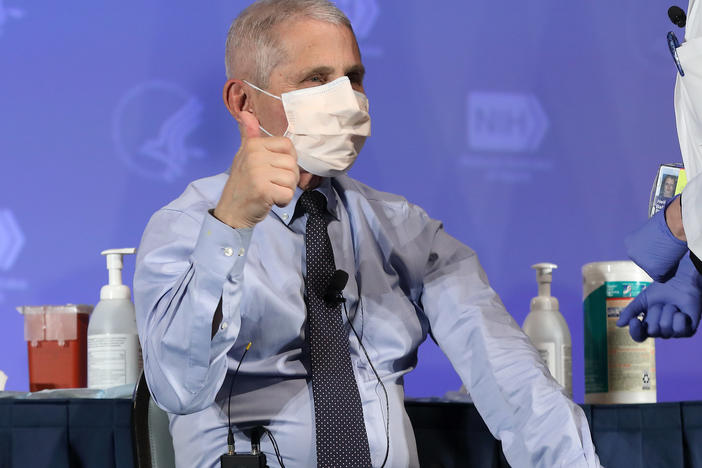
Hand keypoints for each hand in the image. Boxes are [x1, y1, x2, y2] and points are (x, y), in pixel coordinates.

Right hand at [214, 112, 299, 228]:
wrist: (231, 211)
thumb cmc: (242, 184)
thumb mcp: (244, 156)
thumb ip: (249, 136)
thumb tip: (246, 114)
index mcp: (253, 145)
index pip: (288, 145)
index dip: (288, 160)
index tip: (275, 170)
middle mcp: (254, 155)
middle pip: (292, 163)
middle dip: (288, 178)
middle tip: (272, 184)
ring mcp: (258, 172)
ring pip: (292, 178)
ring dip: (286, 190)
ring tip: (271, 192)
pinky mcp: (263, 190)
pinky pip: (288, 193)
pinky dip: (283, 200)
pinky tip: (271, 200)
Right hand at [616, 255, 701, 341]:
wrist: (679, 282)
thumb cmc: (661, 290)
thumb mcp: (641, 300)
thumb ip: (630, 311)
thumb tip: (619, 324)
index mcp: (647, 325)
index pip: (639, 336)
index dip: (636, 331)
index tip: (635, 320)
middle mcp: (660, 331)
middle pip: (652, 331)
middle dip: (656, 313)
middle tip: (661, 304)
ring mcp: (673, 332)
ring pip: (666, 328)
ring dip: (668, 312)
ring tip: (672, 305)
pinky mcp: (687, 331)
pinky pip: (679, 329)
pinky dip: (679, 317)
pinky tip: (681, 311)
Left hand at [625, 196, 687, 281]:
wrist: (673, 226)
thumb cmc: (665, 223)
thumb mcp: (649, 231)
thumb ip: (647, 241)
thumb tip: (652, 247)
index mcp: (629, 243)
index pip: (639, 253)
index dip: (651, 251)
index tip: (658, 248)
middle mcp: (631, 253)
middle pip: (644, 262)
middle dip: (654, 258)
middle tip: (664, 251)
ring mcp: (641, 262)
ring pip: (653, 269)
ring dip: (661, 264)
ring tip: (669, 254)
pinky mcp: (652, 270)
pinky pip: (661, 276)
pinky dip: (668, 271)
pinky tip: (671, 260)